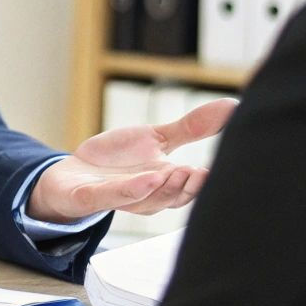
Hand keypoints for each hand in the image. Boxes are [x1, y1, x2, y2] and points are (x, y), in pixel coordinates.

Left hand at [27, 98, 236, 222]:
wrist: (71, 175)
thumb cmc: (119, 162)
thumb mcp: (156, 140)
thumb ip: (192, 128)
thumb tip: (234, 106)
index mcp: (164, 184)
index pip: (190, 186)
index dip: (205, 181)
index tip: (221, 168)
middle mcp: (145, 196)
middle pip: (172, 196)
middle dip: (188, 186)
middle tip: (203, 172)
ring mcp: (116, 198)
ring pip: (144, 199)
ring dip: (162, 188)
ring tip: (178, 171)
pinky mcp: (89, 197)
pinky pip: (109, 197)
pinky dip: (126, 191)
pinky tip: (145, 179)